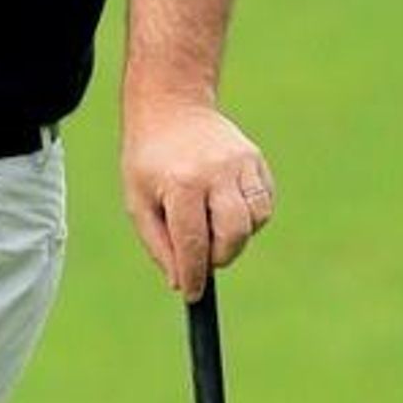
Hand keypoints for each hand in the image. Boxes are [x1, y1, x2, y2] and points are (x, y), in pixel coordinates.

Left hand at [122, 98, 275, 295]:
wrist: (171, 107)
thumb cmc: (149, 159)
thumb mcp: (138, 201)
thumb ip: (159, 244)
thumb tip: (181, 282)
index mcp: (181, 183)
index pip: (193, 242)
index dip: (195, 274)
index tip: (193, 294)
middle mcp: (215, 172)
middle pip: (234, 234)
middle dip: (220, 256)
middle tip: (204, 257)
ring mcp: (241, 162)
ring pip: (255, 220)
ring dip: (237, 236)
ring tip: (212, 224)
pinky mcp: (256, 159)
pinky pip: (264, 203)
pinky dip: (250, 217)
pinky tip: (226, 207)